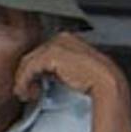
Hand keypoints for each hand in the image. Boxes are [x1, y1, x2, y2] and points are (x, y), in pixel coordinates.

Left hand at [13, 33, 130, 105]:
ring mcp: (55, 45)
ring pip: (28, 62)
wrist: (107, 84)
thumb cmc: (96, 80)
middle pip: (33, 56)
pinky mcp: (51, 55)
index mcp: (67, 39)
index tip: (31, 82)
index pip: (42, 52)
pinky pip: (29, 68)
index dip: (34, 68)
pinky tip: (26, 91)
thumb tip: (44, 74)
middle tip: (24, 89)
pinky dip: (24, 81)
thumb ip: (59, 66)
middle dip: (25, 74)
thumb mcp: (73, 69)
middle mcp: (60, 38)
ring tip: (25, 93)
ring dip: (22, 80)